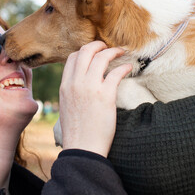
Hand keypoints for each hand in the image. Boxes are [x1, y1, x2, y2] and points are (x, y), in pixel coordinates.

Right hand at [59, 41, 131, 156]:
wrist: (82, 149)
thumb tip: (80, 84)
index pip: (73, 58)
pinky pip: (116, 73)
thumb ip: (72, 92)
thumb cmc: (77, 132)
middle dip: (98, 45)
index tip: (94, 54)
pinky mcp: (105, 96)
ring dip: (113, 52)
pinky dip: (124, 67)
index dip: (84, 52)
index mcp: (65, 86)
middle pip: (86, 51)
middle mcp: (76, 83)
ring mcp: (90, 88)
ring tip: (121, 52)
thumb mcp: (66, 107)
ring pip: (101, 58)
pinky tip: (129, 68)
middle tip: (107, 47)